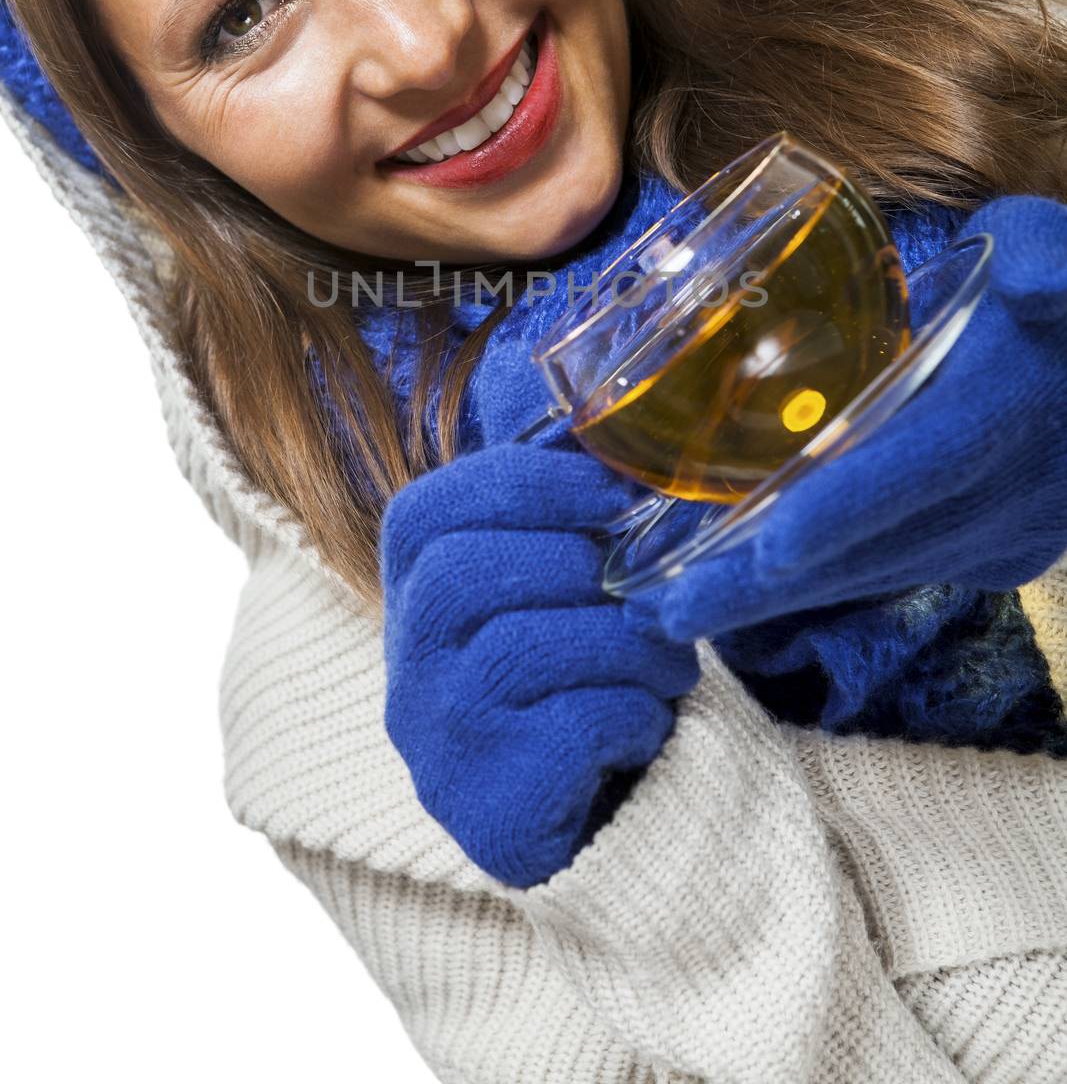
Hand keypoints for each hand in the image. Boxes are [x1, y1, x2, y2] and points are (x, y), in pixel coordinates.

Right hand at [379, 341, 699, 887]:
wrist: (591, 820)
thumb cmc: (576, 678)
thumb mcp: (554, 587)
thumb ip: (562, 518)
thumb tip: (615, 428)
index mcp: (411, 591)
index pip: (428, 511)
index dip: (525, 485)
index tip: (612, 493)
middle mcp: (404, 665)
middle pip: (463, 575)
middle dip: (579, 567)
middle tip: (651, 590)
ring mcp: (437, 740)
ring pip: (523, 648)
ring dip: (626, 644)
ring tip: (668, 664)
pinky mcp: (488, 809)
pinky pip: (572, 726)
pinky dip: (634, 712)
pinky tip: (645, 724)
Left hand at [624, 194, 1066, 644]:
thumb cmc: (1058, 300)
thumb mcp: (1053, 250)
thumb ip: (1050, 263)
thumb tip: (1041, 281)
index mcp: (1003, 410)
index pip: (916, 469)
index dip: (841, 510)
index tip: (764, 549)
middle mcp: (1005, 495)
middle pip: (871, 549)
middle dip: (764, 585)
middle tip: (660, 611)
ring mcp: (1002, 539)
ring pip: (874, 574)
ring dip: (776, 598)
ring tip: (677, 608)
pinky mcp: (994, 557)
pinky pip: (891, 572)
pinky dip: (818, 581)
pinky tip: (745, 584)